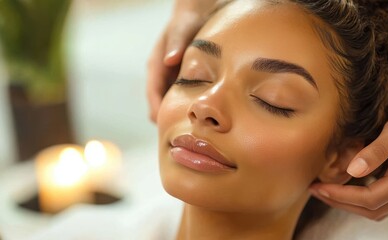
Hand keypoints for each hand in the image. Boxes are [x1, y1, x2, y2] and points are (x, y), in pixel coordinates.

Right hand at [146, 0, 216, 121]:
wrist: (196, 14)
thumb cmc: (187, 20)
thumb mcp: (181, 29)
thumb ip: (176, 43)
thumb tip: (169, 60)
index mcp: (156, 66)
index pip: (153, 95)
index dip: (158, 112)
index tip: (167, 127)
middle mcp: (161, 75)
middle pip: (160, 105)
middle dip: (169, 119)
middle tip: (183, 137)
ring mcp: (171, 80)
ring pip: (172, 104)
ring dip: (179, 116)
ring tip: (193, 132)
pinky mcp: (182, 81)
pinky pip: (182, 98)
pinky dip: (189, 107)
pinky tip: (202, 115)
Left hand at [310, 93, 387, 220]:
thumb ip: (378, 150)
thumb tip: (353, 171)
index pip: (371, 199)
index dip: (342, 196)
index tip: (320, 188)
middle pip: (374, 210)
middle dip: (341, 204)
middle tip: (316, 191)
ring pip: (380, 208)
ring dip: (351, 204)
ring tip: (326, 191)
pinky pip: (384, 199)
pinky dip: (363, 198)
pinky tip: (347, 185)